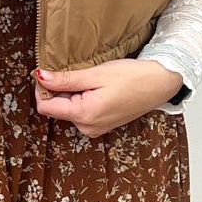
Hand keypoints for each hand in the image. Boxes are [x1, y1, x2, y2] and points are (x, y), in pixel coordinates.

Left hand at [33, 58, 183, 136]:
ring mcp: (94, 129)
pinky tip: (99, 89)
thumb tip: (40, 77)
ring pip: (68, 109)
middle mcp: (87, 127)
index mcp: (84, 116)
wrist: (161, 84)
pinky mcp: (100, 126)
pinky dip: (83, 99)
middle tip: (81, 74)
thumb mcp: (96, 74)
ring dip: (73, 94)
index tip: (52, 72)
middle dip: (61, 90)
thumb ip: (66, 79)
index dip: (43, 88)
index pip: (46, 107)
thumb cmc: (133, 77)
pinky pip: (81, 112)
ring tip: (93, 81)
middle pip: (57, 108)